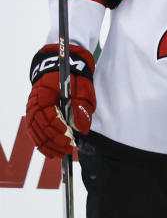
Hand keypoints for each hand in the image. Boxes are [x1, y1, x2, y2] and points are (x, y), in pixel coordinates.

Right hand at [25, 44, 95, 158]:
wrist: (63, 63)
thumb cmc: (75, 75)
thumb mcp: (84, 86)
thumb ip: (82, 106)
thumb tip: (81, 129)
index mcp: (44, 93)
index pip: (48, 116)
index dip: (58, 130)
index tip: (70, 139)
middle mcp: (34, 101)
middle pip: (39, 126)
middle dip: (53, 140)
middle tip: (67, 149)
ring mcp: (32, 107)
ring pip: (35, 130)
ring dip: (47, 144)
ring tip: (59, 154)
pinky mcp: (35, 112)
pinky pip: (34, 129)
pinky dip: (41, 141)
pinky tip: (50, 151)